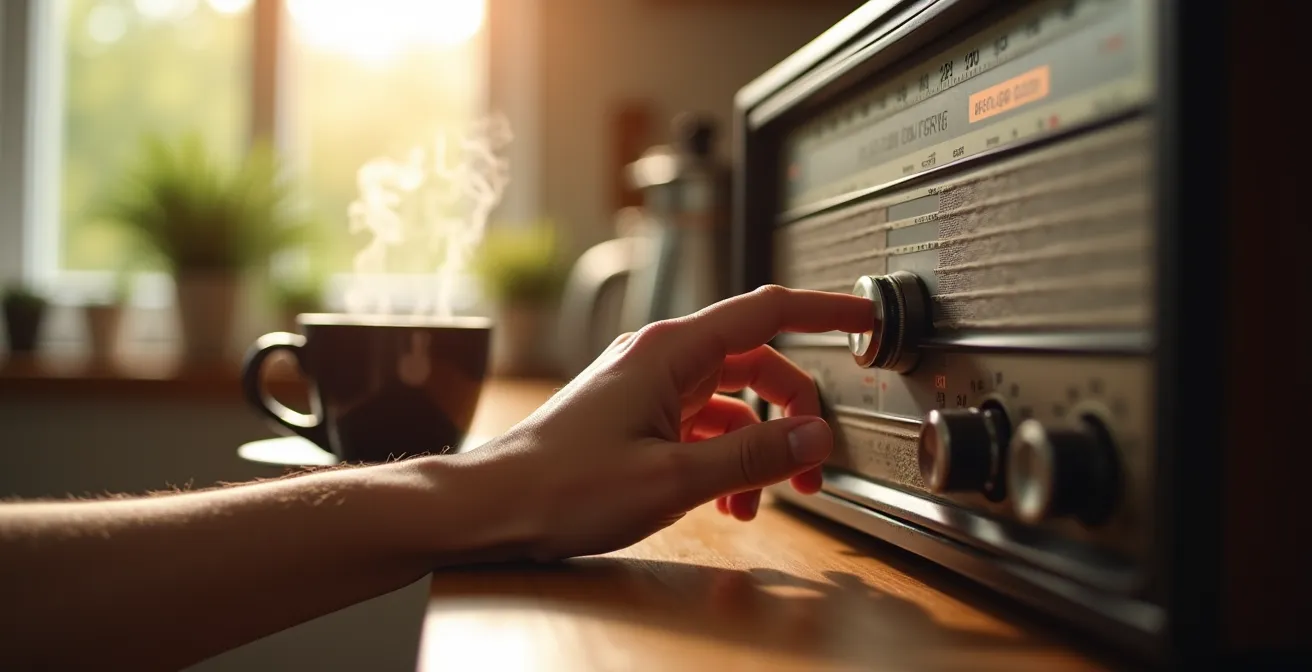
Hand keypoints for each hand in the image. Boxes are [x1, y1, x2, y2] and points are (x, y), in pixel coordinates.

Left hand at [450, 285, 872, 561]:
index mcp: (670, 353)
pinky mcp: (636, 415)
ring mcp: (646, 386)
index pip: (768, 312)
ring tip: (766, 496)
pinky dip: (725, 458)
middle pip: (756, 365)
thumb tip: (812, 438)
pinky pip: (701, 425)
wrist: (495, 507)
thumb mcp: (672, 478)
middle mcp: (659, 359)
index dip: (825, 312)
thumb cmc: (561, 487)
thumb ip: (751, 456)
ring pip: (731, 402)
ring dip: (758, 447)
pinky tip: (727, 501)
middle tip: (814, 461)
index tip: (864, 318)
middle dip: (793, 413)